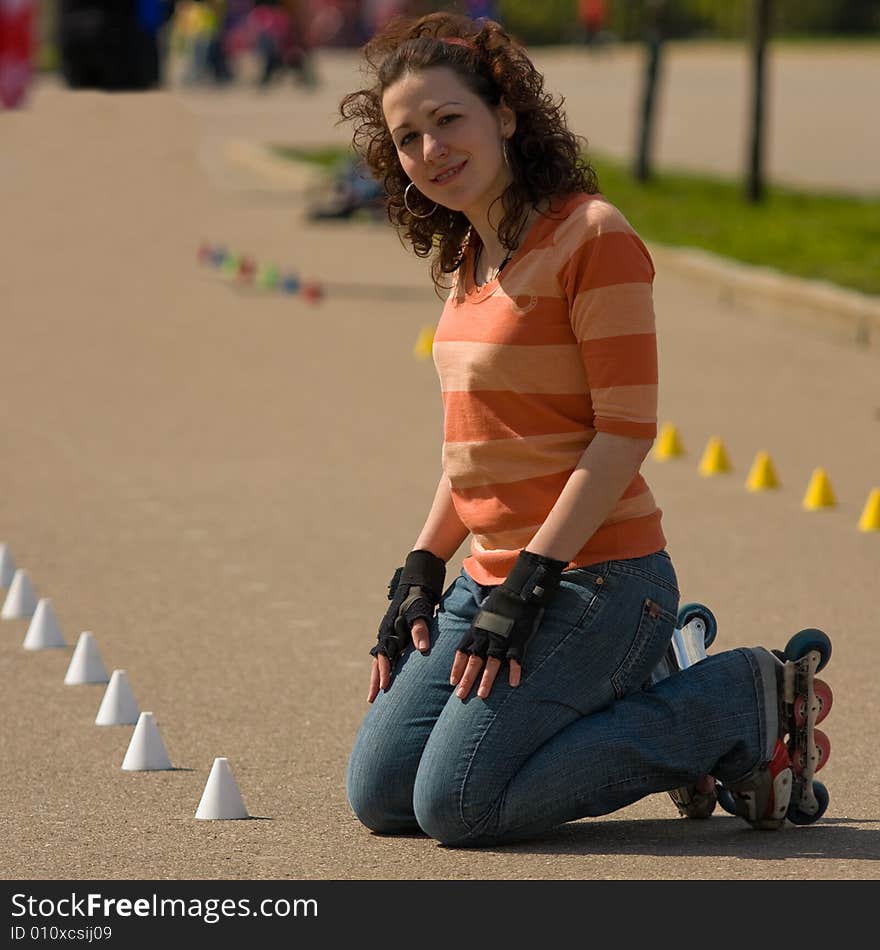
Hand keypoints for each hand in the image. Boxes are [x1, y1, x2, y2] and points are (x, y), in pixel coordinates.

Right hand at [367, 550, 444, 701]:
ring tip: (377, 695)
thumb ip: (421, 630)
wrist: (416, 585)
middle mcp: (386, 635)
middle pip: (377, 663)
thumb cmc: (419, 599)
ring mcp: (388, 636)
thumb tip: (423, 650)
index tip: (383, 688)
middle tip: (372, 700)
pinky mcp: (395, 636)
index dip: (383, 672)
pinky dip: (386, 669)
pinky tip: (389, 679)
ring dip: (379, 677)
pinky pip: (387, 656)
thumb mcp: (421, 612)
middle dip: (375, 681)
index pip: (383, 657)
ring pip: (380, 661)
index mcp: (389, 631)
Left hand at [451, 550, 566, 700]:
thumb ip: (479, 628)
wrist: (520, 589)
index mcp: (476, 629)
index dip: (457, 668)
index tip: (453, 682)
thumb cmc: (502, 601)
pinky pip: (516, 658)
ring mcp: (503, 637)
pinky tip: (514, 683)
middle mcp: (486, 635)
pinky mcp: (519, 638)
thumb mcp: (484, 613)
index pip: (462, 651)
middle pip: (474, 660)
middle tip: (461, 696)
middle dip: (466, 679)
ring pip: (492, 662)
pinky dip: (515, 671)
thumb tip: (473, 638)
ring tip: (482, 695)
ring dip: (486, 680)